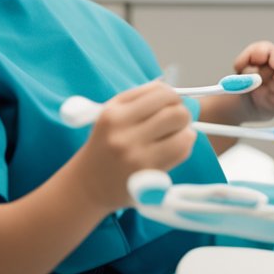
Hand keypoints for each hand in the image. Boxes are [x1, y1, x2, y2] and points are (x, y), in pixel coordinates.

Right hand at [72, 82, 195, 211]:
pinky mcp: (148, 174)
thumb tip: (171, 90)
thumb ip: (138, 99)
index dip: (171, 96)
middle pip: (175, 112)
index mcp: (114, 113)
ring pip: (183, 132)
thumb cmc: (104, 145)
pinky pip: (181, 152)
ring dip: (185, 131)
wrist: (88, 184)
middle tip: (175, 120)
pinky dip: (184, 146)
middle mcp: (124, 132)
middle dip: (181, 113)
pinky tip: (174, 147)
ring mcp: (137, 155)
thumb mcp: (110, 115)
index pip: (160, 92)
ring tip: (175, 134)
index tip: (169, 103)